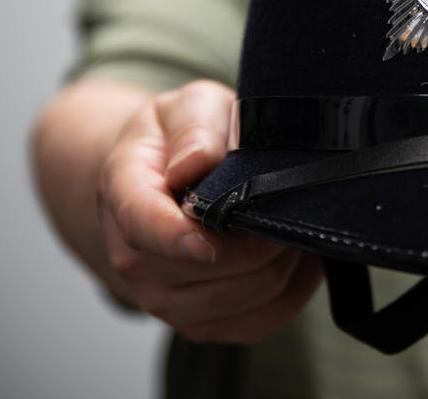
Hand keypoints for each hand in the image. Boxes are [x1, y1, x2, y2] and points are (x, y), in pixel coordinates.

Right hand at [97, 79, 322, 341]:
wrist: (161, 175)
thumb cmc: (180, 136)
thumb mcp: (189, 106)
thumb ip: (195, 128)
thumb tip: (195, 163)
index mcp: (126, 192)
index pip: (143, 225)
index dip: (178, 236)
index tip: (212, 237)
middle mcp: (136, 257)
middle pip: (208, 268)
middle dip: (261, 234)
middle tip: (293, 198)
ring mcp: (166, 297)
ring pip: (243, 297)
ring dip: (282, 261)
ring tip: (294, 221)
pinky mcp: (202, 321)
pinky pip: (260, 322)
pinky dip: (293, 290)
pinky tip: (301, 255)